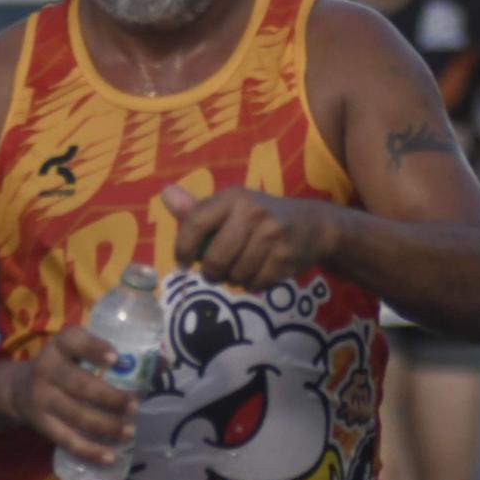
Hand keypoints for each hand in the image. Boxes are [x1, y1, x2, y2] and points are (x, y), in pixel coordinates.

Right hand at [11, 326, 139, 467]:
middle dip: (109, 397)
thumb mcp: (81, 353)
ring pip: (75, 415)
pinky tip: (110, 457)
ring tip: (130, 432)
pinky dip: (89, 451)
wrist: (19, 390)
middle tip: (134, 406)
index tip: (118, 359)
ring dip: (105, 425)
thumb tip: (164, 364)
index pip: (75, 341)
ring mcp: (42, 399)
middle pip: (79, 384)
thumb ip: (118, 357)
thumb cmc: (66, 367)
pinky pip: (67, 440)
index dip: (95, 349)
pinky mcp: (42, 425)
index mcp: (61, 345)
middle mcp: (47, 369)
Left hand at [162, 183, 332, 291]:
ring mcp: (272, 236)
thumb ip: (196, 208)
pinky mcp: (285, 259)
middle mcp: (252, 212)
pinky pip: (254, 285)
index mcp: (233, 197)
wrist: (314, 225)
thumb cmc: (261, 216)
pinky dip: (252, 285)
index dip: (183, 248)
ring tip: (242, 267)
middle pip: (215, 259)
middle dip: (211, 272)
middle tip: (215, 272)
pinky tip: (259, 271)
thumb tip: (165, 194)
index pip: (195, 223)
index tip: (183, 262)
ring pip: (235, 275)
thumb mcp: (231, 206)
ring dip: (233, 279)